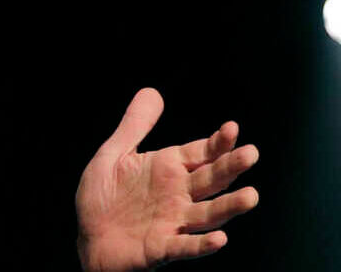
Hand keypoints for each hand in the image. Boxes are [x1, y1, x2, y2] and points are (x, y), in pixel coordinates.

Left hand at [75, 88, 259, 270]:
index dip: (217, 142)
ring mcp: (173, 222)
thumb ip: (135, 126)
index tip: (232, 127)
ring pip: (208, 214)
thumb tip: (152, 92)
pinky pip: (185, 246)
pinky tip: (219, 239)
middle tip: (250, 153)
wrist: (89, 239)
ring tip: (250, 196)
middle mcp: (177, 195)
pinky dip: (202, 244)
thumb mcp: (114, 155)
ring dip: (229, 206)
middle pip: (211, 180)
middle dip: (231, 167)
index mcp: (168, 169)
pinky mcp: (161, 248)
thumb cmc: (103, 198)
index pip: (201, 153)